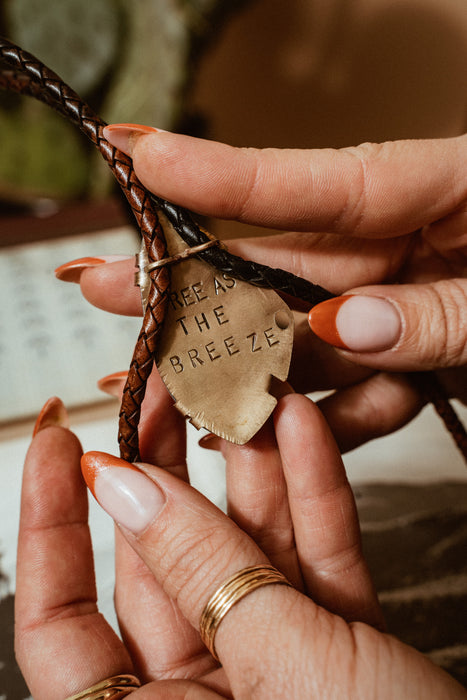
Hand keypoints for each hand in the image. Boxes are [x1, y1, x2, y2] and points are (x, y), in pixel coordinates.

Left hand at [16, 394, 465, 698]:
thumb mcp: (279, 671)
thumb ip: (200, 573)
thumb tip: (123, 487)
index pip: (59, 622)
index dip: (48, 528)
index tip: (59, 444)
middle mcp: (204, 699)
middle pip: (162, 564)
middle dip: (164, 470)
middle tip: (164, 396)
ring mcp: (273, 668)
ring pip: (246, 552)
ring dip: (251, 470)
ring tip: (243, 395)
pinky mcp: (340, 647)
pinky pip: (314, 561)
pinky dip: (312, 496)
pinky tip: (301, 431)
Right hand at [56, 129, 465, 450]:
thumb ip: (442, 310)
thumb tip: (347, 326)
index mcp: (430, 191)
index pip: (305, 182)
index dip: (215, 173)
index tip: (134, 155)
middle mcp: (397, 245)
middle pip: (275, 264)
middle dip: (188, 281)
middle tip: (104, 280)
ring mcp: (398, 303)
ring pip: (304, 338)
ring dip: (250, 372)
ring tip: (180, 389)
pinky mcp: (411, 351)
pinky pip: (355, 387)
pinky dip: (331, 417)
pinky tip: (296, 431)